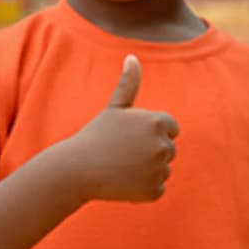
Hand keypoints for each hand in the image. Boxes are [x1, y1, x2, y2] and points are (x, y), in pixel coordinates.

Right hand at [69, 55, 178, 203]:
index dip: (150, 133)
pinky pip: (156, 189)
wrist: (77, 169)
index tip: (131, 137)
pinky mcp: (153, 190)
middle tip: (122, 154)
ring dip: (145, 172)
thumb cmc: (95, 136)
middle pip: (168, 150)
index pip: (170, 128)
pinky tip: (123, 183)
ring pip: (162, 171)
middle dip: (149, 153)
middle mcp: (163, 145)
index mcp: (158, 122)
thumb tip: (132, 57)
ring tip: (120, 167)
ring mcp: (160, 170)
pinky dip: (142, 190)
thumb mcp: (114, 108)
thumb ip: (129, 84)